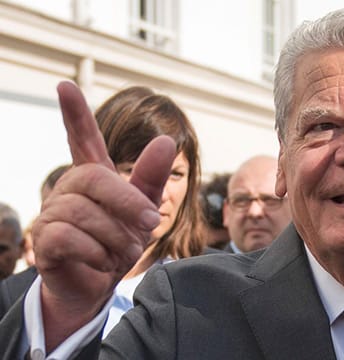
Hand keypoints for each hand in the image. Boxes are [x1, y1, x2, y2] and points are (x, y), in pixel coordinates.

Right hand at [31, 81, 175, 350]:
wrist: (100, 285)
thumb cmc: (121, 242)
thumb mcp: (144, 210)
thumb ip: (152, 178)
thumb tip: (164, 139)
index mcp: (94, 177)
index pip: (82, 140)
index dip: (75, 114)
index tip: (64, 85)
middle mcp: (69, 188)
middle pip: (95, 179)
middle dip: (127, 203)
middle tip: (149, 225)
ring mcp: (53, 212)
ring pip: (85, 214)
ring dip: (115, 238)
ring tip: (122, 252)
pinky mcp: (44, 240)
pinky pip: (69, 238)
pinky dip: (96, 253)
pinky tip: (101, 261)